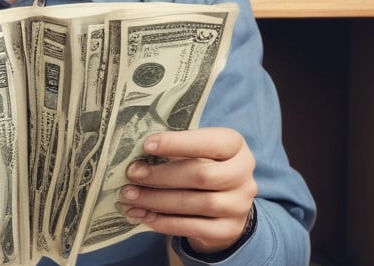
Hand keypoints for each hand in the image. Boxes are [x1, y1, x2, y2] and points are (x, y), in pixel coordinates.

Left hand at [119, 127, 256, 253]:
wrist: (226, 208)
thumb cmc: (204, 168)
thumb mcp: (199, 152)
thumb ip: (177, 149)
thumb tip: (137, 153)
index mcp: (236, 147)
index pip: (211, 142)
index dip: (178, 143)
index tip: (146, 145)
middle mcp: (243, 175)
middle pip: (201, 175)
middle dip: (161, 175)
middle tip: (132, 173)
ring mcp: (238, 205)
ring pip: (194, 203)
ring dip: (156, 200)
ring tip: (130, 196)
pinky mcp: (228, 230)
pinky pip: (193, 227)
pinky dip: (164, 222)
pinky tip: (144, 216)